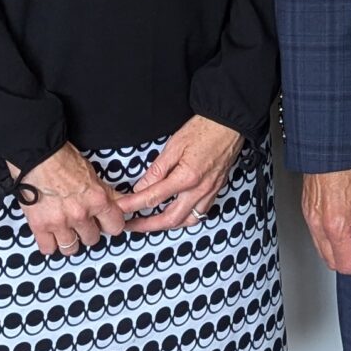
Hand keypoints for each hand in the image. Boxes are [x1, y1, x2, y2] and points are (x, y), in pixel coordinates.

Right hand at [10, 144, 123, 254]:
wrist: (37, 155)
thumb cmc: (63, 159)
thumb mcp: (93, 175)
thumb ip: (106, 193)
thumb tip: (121, 204)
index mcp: (97, 200)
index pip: (115, 227)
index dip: (109, 224)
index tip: (103, 222)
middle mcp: (80, 214)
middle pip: (92, 239)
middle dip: (87, 231)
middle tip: (80, 221)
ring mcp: (60, 222)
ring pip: (71, 248)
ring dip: (69, 240)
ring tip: (64, 229)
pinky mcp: (40, 226)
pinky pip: (48, 249)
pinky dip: (49, 243)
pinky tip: (49, 233)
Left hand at [115, 115, 245, 232]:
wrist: (229, 125)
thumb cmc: (204, 129)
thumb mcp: (174, 145)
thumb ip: (157, 170)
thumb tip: (141, 187)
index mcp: (187, 177)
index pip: (153, 197)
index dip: (133, 204)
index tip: (120, 208)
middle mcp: (199, 190)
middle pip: (169, 218)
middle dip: (146, 225)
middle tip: (130, 224)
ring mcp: (209, 193)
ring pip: (186, 221)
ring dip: (166, 226)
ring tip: (150, 224)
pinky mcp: (215, 191)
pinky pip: (199, 214)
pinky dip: (184, 219)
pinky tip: (175, 215)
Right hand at [300, 165, 350, 276]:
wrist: (331, 147)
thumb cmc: (350, 167)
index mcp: (336, 225)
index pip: (346, 264)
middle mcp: (318, 225)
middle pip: (332, 262)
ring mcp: (310, 218)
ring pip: (323, 251)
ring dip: (342, 252)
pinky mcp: (307, 211)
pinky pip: (318, 236)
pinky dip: (332, 240)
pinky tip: (347, 226)